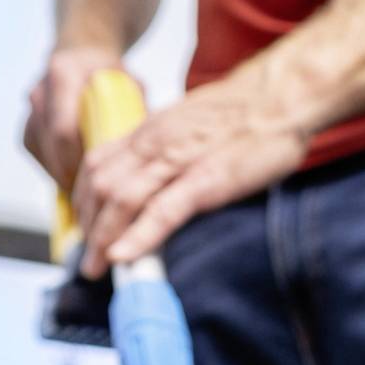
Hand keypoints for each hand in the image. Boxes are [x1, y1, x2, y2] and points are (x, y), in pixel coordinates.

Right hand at [23, 43, 127, 190]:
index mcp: (64, 75)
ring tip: (87, 189)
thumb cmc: (107, 72)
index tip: (97, 183)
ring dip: (62, 174)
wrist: (81, 52)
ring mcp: (31, 109)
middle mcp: (41, 90)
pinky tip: (75, 175)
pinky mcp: (28, 125)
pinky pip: (39, 154)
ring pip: (42, 154)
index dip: (78, 162)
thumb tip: (143, 150)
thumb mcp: (128, 83)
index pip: (64, 131)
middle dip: (71, 174)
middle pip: (51, 146)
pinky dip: (56, 168)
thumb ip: (132, 111)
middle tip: (94, 196)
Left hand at [75, 51, 324, 270]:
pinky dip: (138, 236)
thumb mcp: (188, 124)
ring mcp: (178, 161)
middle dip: (87, 228)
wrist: (282, 96)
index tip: (85, 229)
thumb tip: (149, 178)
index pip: (97, 164)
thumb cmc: (243, 113)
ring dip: (103, 239)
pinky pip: (163, 211)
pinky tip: (124, 257)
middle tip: (87, 261)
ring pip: (122, 199)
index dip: (83, 201)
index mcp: (150, 131)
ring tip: (97, 269)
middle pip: (100, 185)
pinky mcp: (206, 179)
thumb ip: (164, 149)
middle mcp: (155, 143)